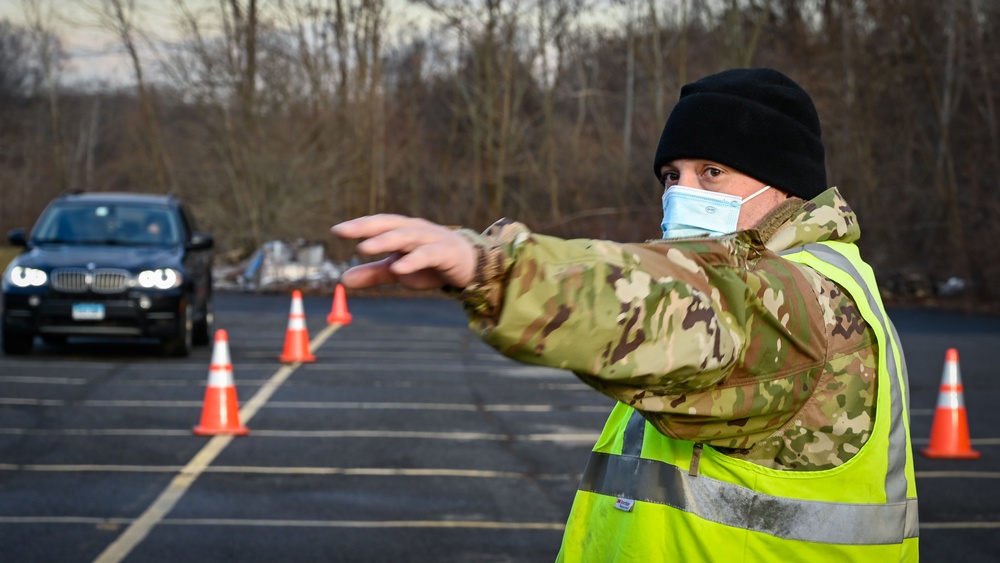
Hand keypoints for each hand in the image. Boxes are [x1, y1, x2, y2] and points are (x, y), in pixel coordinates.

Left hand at [331, 214, 476, 289]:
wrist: (469, 265)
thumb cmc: (430, 263)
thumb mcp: (398, 269)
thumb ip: (373, 273)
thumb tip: (343, 280)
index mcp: (402, 230)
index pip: (378, 224)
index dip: (358, 225)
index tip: (336, 230)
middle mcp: (415, 230)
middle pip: (388, 224)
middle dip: (366, 227)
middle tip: (344, 231)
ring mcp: (431, 239)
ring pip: (405, 236)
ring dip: (384, 241)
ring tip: (364, 248)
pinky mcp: (445, 253)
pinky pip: (426, 255)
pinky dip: (412, 261)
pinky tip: (398, 269)